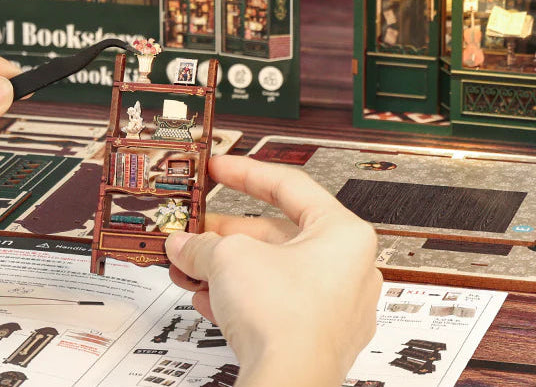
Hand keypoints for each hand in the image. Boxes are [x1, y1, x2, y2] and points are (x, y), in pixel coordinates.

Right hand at [166, 155, 382, 386]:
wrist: (289, 382)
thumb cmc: (286, 319)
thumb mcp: (229, 258)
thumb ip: (203, 244)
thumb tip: (185, 245)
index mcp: (344, 235)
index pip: (290, 187)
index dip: (245, 173)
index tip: (219, 169)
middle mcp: (349, 270)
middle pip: (277, 236)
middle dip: (226, 234)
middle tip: (195, 229)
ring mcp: (336, 308)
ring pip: (273, 275)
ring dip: (227, 269)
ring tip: (190, 267)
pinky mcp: (318, 338)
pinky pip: (276, 307)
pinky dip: (242, 299)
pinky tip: (207, 299)